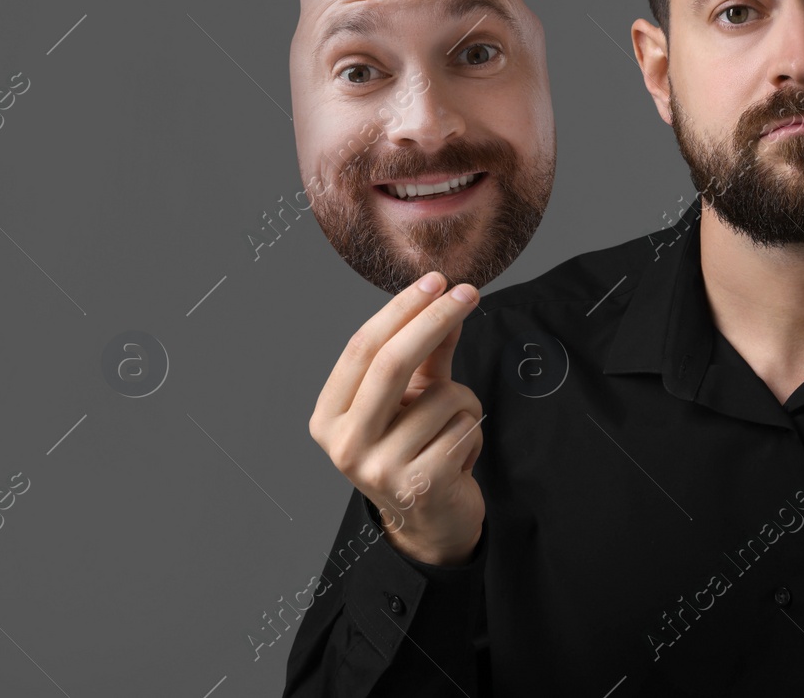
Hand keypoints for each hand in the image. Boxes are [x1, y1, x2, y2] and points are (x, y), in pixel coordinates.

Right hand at [309, 271, 485, 565]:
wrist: (430, 522)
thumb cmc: (416, 449)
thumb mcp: (412, 397)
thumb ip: (427, 353)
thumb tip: (446, 299)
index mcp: (330, 416)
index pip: (362, 348)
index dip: (402, 309)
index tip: (436, 280)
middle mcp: (344, 444)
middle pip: (392, 363)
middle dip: (435, 319)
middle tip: (469, 292)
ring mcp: (378, 469)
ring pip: (442, 397)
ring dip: (464, 403)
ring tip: (451, 432)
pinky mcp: (419, 486)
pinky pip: (464, 428)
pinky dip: (473, 433)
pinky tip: (458, 458)